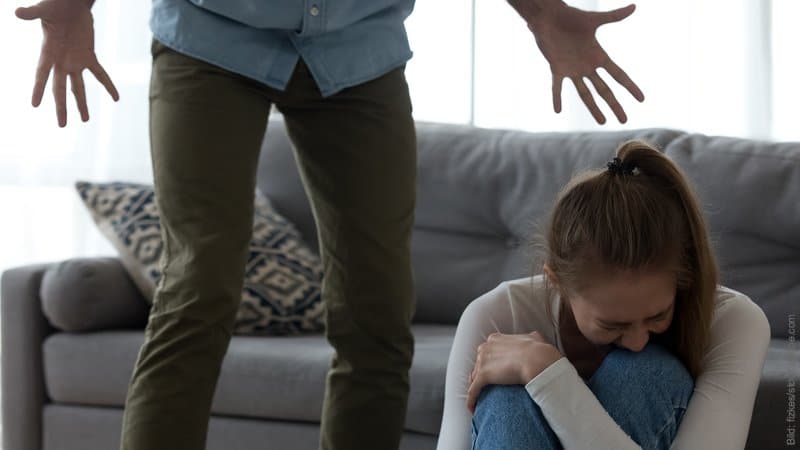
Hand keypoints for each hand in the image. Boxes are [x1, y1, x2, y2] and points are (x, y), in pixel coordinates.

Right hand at [16, 0, 118, 126]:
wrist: (71, 4)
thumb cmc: (55, 6)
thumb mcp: (43, 10)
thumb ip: (32, 13)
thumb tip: (17, 12)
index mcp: (48, 52)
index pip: (41, 74)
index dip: (38, 89)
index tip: (34, 105)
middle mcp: (61, 61)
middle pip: (61, 88)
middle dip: (62, 107)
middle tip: (61, 125)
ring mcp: (75, 60)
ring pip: (79, 87)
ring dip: (82, 103)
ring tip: (85, 120)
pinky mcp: (89, 56)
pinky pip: (100, 74)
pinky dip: (108, 86)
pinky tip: (116, 98)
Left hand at [466, 331, 561, 413]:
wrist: (537, 360)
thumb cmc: (538, 350)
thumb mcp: (534, 338)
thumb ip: (529, 337)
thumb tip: (534, 337)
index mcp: (495, 339)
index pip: (486, 352)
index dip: (489, 363)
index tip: (493, 371)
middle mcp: (485, 348)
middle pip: (478, 364)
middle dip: (480, 375)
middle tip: (486, 387)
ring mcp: (482, 361)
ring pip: (474, 378)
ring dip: (476, 389)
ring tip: (480, 400)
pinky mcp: (483, 375)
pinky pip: (472, 391)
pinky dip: (471, 400)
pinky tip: (473, 409)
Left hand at [526, 1, 643, 123]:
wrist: (549, 17)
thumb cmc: (571, 16)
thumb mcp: (594, 20)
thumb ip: (614, 16)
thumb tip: (635, 6)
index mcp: (598, 56)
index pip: (618, 75)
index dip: (630, 87)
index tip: (642, 99)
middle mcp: (587, 66)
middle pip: (605, 90)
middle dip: (614, 105)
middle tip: (624, 121)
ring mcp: (572, 70)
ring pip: (585, 93)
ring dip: (593, 108)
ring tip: (602, 122)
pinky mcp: (557, 69)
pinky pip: (557, 87)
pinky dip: (556, 97)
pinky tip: (557, 110)